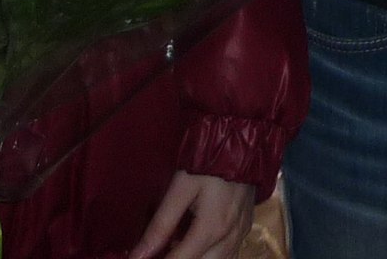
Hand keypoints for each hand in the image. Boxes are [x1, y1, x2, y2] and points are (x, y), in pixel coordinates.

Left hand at [129, 171, 256, 258]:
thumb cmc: (207, 161)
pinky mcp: (247, 226)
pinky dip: (212, 255)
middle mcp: (230, 237)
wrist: (240, 138)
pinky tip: (197, 244)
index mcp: (212, 229)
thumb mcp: (180, 188)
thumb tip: (139, 255)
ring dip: (197, 258)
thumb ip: (161, 224)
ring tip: (177, 245)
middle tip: (162, 249)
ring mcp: (241, 233)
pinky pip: (230, 253)